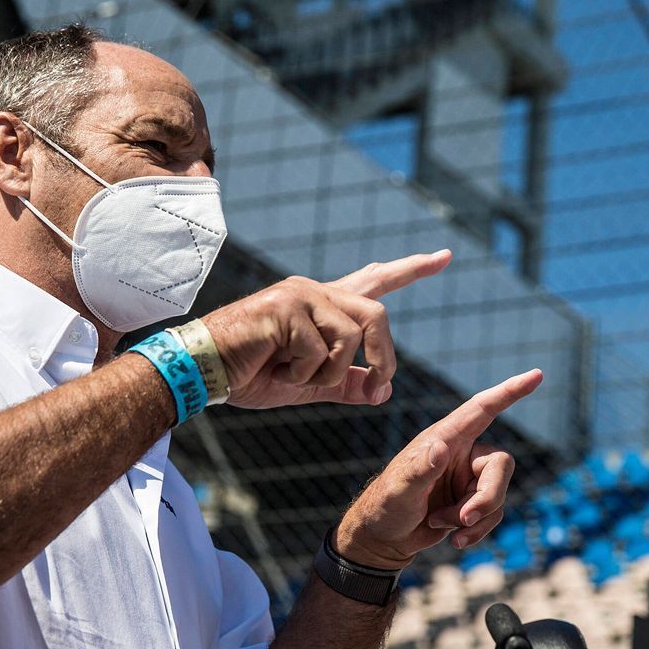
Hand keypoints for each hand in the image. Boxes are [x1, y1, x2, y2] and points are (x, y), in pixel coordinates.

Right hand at [200, 250, 451, 409]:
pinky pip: (320, 351)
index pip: (374, 282)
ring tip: (296, 379)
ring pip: (351, 336)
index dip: (410, 271)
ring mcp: (300, 295)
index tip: (444, 257)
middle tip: (379, 386)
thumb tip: (383, 391)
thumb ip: (346, 384)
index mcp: (322, 306)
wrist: (203, 371)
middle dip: (384, 356)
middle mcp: (315, 292)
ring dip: (331, 373)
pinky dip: (304, 375)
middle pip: (377, 315)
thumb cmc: (248, 374)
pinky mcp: (285, 307)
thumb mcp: (308, 385)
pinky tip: (276, 370)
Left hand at [334, 369, 543, 569]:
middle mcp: (462, 453)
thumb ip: (421, 470)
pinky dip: (475, 530)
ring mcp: (469, 478)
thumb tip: (441, 449)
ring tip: (442, 525)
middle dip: (488, 497)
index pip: (482, 409)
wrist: (384, 538)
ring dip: (474, 518)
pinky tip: (453, 538)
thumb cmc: (385, 506)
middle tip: (465, 519)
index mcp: (445, 437)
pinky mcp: (472, 502)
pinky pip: (492, 514)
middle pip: (500, 464)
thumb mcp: (399, 489)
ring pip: (498, 494)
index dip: (509, 392)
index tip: (536, 375)